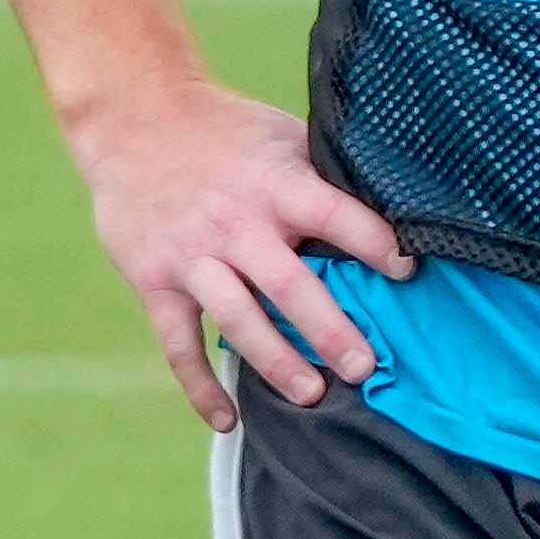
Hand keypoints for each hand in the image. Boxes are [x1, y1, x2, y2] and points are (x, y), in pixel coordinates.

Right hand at [68, 75, 398, 429]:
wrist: (132, 119)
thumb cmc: (223, 131)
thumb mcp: (280, 135)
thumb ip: (321, 178)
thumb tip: (391, 213)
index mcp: (273, 183)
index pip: (333, 215)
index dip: (372, 242)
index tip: (408, 271)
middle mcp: (233, 223)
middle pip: (287, 284)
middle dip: (328, 329)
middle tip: (364, 367)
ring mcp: (190, 255)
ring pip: (237, 318)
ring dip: (274, 361)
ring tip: (311, 396)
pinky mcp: (154, 279)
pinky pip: (178, 341)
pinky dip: (200, 384)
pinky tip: (228, 419)